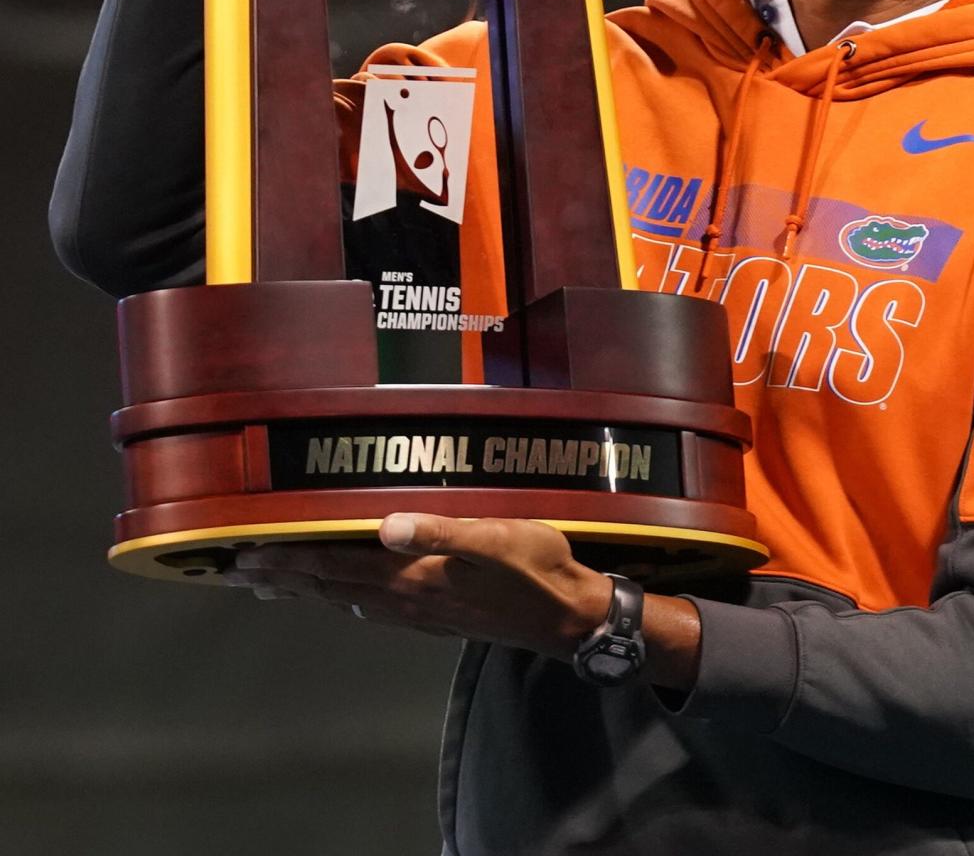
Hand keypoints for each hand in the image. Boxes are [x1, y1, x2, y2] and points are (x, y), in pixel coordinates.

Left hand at [224, 514, 704, 688]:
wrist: (568, 616)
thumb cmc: (536, 569)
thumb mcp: (495, 538)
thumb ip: (440, 531)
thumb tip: (385, 526)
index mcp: (412, 576)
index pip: (334, 565)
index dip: (288, 558)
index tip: (245, 553)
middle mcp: (406, 598)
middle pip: (328, 587)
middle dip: (281, 577)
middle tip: (236, 572)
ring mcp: (419, 612)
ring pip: (345, 600)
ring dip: (306, 590)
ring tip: (273, 583)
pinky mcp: (435, 616)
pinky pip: (371, 608)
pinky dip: (343, 599)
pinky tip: (344, 599)